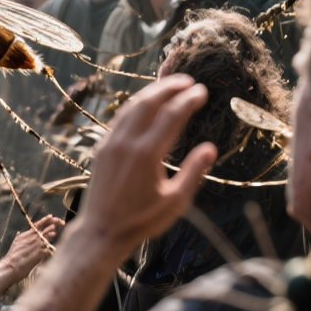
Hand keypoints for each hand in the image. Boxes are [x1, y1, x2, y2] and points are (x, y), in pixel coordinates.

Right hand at [0, 215, 63, 279]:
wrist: (10, 266)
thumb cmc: (12, 257)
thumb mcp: (15, 244)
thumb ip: (19, 237)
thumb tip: (18, 233)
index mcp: (25, 235)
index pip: (37, 224)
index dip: (45, 220)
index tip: (51, 216)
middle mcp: (31, 238)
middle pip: (44, 228)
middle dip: (53, 223)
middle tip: (60, 221)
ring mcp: (35, 245)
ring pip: (47, 236)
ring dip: (52, 233)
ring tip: (55, 232)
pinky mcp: (39, 253)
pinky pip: (48, 248)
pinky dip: (51, 247)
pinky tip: (53, 248)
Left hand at [75, 75, 215, 255]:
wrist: (102, 230)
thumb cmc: (141, 220)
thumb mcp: (175, 202)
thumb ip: (193, 172)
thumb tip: (209, 147)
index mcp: (147, 154)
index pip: (171, 115)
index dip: (188, 100)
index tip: (201, 91)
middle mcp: (127, 142)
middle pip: (149, 103)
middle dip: (169, 87)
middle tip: (187, 81)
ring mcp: (111, 143)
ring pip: (131, 107)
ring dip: (151, 93)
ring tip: (169, 86)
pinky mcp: (101, 147)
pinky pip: (119, 118)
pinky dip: (135, 106)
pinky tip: (144, 105)